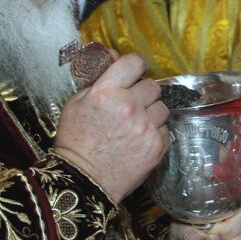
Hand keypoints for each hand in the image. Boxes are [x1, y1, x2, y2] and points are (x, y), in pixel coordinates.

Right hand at [53, 53, 167, 201]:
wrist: (84, 181)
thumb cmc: (76, 142)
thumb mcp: (76, 103)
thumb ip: (98, 80)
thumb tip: (114, 58)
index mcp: (106, 91)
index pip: (134, 62)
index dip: (134, 67)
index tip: (132, 75)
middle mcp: (129, 106)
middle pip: (152, 85)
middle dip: (142, 93)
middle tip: (130, 105)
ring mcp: (146, 126)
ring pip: (162, 107)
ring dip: (151, 113)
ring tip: (134, 125)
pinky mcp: (157, 145)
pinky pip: (164, 128)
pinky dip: (154, 132)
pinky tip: (138, 140)